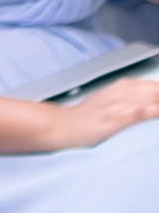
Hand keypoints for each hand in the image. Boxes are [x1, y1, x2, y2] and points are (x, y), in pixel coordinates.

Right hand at [29, 74, 158, 148]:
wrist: (64, 126)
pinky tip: (155, 111)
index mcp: (123, 86)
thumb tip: (152, 98)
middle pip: (156, 92)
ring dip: (158, 104)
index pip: (155, 86)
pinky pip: (136, 114)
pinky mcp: (113, 120)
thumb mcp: (110, 98)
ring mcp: (117, 105)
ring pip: (150, 101)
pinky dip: (149, 112)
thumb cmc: (87, 116)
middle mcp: (121, 92)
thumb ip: (132, 96)